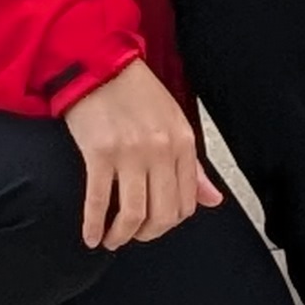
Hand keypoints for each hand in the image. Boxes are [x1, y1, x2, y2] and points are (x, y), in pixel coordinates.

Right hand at [61, 59, 217, 248]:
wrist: (102, 64)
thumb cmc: (137, 94)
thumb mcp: (175, 124)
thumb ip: (193, 168)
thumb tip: (213, 200)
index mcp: (182, 143)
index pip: (186, 202)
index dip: (169, 222)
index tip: (154, 226)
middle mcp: (160, 149)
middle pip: (161, 214)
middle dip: (147, 235)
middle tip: (134, 237)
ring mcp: (130, 152)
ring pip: (133, 214)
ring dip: (121, 236)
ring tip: (113, 239)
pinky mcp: (99, 152)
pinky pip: (97, 201)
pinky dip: (94, 226)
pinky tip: (91, 237)